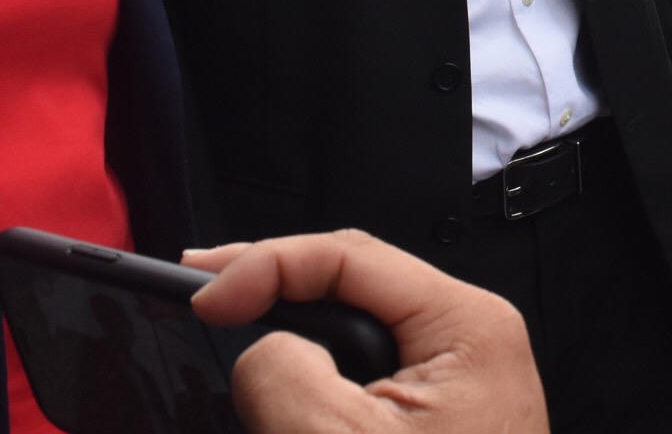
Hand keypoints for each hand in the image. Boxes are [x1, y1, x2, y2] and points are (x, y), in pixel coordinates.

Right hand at [188, 229, 548, 433]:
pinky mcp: (432, 427)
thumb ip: (284, 374)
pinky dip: (311, 392)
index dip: (264, 263)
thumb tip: (263, 353)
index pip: (349, 256)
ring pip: (351, 336)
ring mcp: (454, 388)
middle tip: (201, 298)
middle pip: (351, 286)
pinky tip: (273, 402)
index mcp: (466, 327)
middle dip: (273, 290)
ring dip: (290, 343)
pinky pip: (362, 388)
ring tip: (227, 339)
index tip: (202, 293)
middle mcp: (470, 345)